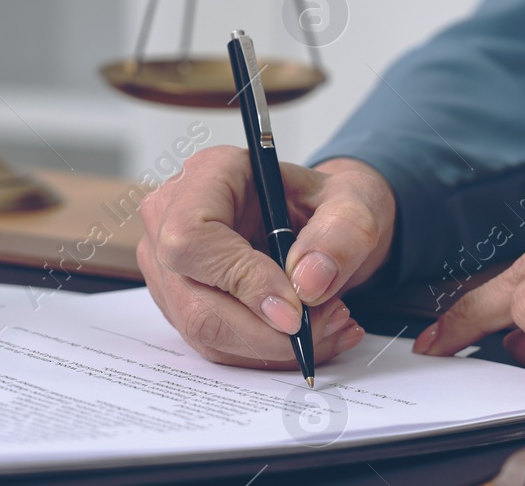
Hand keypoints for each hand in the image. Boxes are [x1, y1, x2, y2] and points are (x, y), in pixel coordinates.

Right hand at [137, 146, 394, 367]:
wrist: (323, 220)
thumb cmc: (327, 202)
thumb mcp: (355, 202)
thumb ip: (342, 234)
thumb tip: (309, 284)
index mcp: (208, 175)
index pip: (191, 238)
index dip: (241, 281)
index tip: (295, 310)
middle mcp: (172, 217)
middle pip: (194, 300)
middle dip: (267, 331)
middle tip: (327, 324)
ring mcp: (169, 264)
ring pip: (204, 330)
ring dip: (272, 345)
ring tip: (327, 327)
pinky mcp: (180, 301)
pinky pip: (214, 344)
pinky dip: (266, 350)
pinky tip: (309, 335)